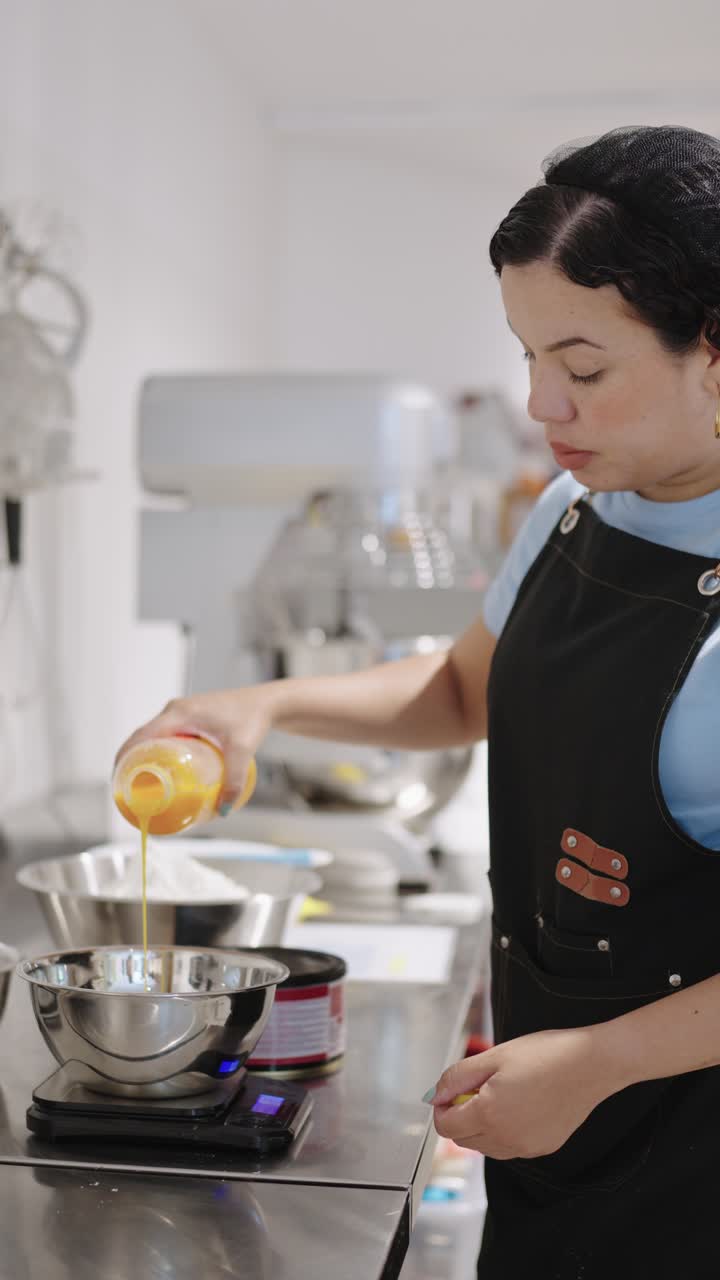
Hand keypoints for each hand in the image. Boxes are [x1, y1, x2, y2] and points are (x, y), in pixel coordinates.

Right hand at [115, 687, 277, 811]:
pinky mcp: (191, 718)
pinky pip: (165, 734)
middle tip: (127, 789)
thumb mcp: (242, 749)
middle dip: (130, 761)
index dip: (125, 757)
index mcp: (179, 713)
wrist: (267, 702)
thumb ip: (233, 780)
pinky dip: (159, 751)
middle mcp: (176, 710)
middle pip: (142, 737)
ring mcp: (182, 713)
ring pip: (153, 736)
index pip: (141, 735)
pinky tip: (162, 770)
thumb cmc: (253, 718)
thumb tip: (222, 810)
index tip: (118, 780)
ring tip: (140, 784)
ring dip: (143, 756)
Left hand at [429, 1027, 618, 1159]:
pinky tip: (519, 1105)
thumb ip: (458, 1077)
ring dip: (481, 1126)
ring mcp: (526, 1148)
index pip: (446, 1128)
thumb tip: (435, 1095)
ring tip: (499, 1094)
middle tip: (476, 1087)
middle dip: (460, 1117)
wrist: (591, 1064)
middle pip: (464, 1140)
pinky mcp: (542, 1148)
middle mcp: (506, 1139)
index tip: (450, 1091)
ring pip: (486, 1147)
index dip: (442, 1108)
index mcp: (490, 1114)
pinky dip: (504, 1132)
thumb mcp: (494, 1056)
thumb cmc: (545, 1055)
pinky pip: (510, 1148)